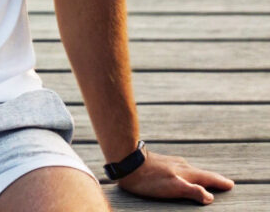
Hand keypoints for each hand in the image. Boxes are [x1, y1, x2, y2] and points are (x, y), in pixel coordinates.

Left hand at [117, 149, 233, 204]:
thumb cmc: (149, 178)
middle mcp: (180, 166)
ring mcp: (170, 163)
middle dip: (212, 178)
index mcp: (186, 172)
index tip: (231, 184)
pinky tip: (181, 173)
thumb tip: (210, 197)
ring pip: (190, 170)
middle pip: (200, 173)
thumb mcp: (172, 187)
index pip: (207, 178)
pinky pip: (179, 169)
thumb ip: (192, 191)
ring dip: (200, 175)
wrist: (127, 161)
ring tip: (205, 179)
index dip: (219, 182)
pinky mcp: (160, 163)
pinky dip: (187, 173)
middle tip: (224, 182)